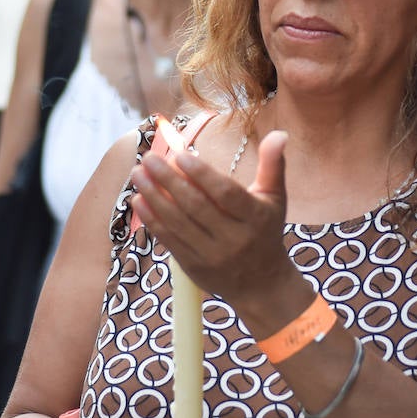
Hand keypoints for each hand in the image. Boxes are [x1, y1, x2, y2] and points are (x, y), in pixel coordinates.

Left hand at [130, 130, 297, 305]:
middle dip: (168, 180)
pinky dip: (152, 220)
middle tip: (149, 159)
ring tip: (138, 174)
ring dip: (154, 197)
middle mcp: (234, 238)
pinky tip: (138, 200)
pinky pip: (169, 240)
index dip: (202, 174)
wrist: (261, 284)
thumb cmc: (265, 230)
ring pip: (178, 223)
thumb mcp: (275, 197)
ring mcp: (212, 255)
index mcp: (255, 218)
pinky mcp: (194, 267)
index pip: (225, 193)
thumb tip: (279, 133)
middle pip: (196, 206)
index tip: (179, 155)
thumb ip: (273, 164)